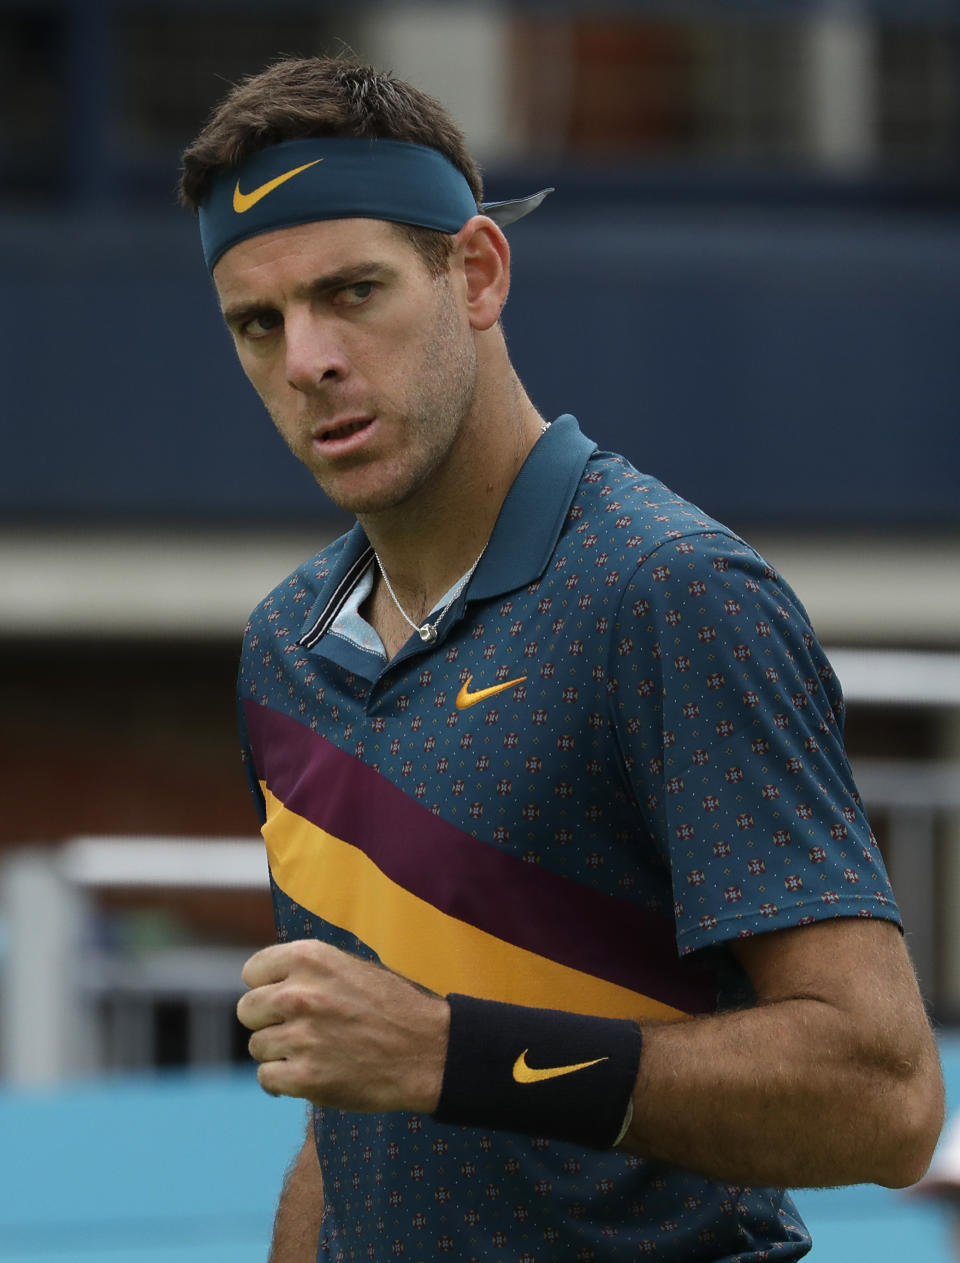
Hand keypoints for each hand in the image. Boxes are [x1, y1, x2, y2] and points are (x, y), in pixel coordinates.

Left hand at [236, 940, 449, 1113]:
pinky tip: (306, 1075)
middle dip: (267, 1020)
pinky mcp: (305, 1078)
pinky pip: (266, 1078)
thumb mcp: (349, 967)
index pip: (252, 972)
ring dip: (278, 1052)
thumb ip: (306, 970)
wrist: (428, 1049)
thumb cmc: (391, 1006)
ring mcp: (301, 1037)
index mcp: (309, 958)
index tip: (282, 998)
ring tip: (312, 1051)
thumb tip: (264, 981)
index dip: (267, 986)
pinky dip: (282, 1080)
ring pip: (257, 1046)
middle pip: (247, 1010)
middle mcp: (299, 994)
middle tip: (297, 1029)